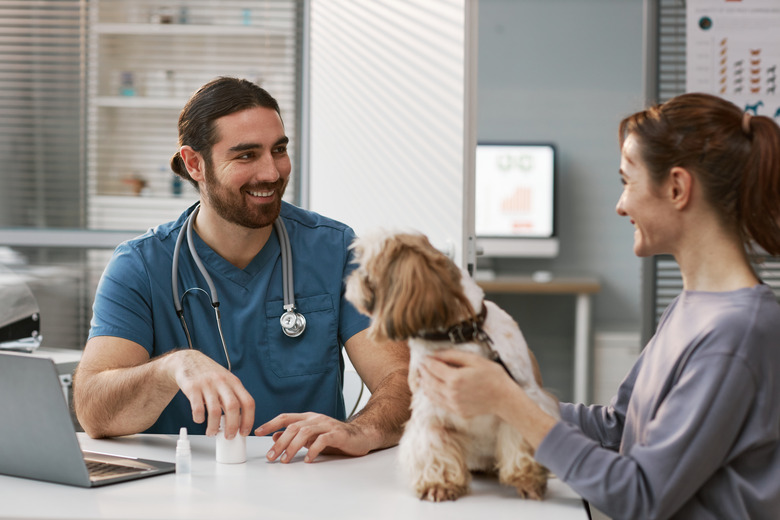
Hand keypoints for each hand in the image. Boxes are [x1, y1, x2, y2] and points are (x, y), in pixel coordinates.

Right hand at [166, 349, 254, 437]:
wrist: (188, 360)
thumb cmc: (209, 374)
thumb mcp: (226, 381)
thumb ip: (232, 397)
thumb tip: (238, 422)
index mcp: (234, 382)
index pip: (248, 402)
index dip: (248, 419)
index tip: (244, 432)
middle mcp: (222, 382)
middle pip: (233, 407)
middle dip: (232, 426)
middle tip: (229, 437)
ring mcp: (207, 384)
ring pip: (214, 411)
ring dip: (214, 427)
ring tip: (212, 432)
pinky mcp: (192, 388)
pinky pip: (197, 409)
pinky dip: (199, 419)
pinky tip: (199, 419)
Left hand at [255, 412, 376, 463]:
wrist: (361, 435)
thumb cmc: (336, 437)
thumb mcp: (312, 436)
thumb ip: (296, 436)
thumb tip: (275, 436)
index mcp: (309, 417)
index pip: (286, 417)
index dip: (271, 423)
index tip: (257, 431)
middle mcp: (316, 419)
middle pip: (293, 426)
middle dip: (279, 442)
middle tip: (271, 457)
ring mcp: (327, 425)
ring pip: (304, 432)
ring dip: (292, 447)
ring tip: (285, 460)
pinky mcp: (337, 434)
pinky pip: (322, 440)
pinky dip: (313, 450)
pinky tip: (308, 459)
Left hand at [419, 349, 515, 418]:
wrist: (504, 398)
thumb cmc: (492, 376)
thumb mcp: (473, 359)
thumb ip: (452, 355)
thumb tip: (435, 354)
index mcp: (455, 378)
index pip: (433, 368)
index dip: (427, 361)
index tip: (424, 357)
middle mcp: (451, 393)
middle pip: (429, 381)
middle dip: (423, 372)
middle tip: (421, 365)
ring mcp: (453, 404)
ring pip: (431, 394)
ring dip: (425, 384)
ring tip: (422, 376)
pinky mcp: (457, 411)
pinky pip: (438, 403)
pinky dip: (432, 395)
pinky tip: (432, 389)